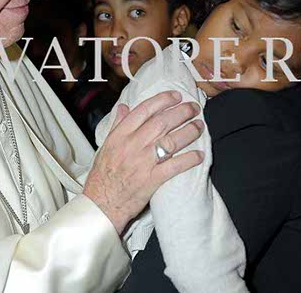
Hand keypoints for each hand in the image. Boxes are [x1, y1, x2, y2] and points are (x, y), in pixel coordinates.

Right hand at [83, 91, 203, 233]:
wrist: (101, 203)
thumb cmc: (102, 175)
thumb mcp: (105, 145)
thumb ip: (117, 124)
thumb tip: (124, 106)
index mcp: (120, 135)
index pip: (144, 110)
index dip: (163, 100)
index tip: (176, 96)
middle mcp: (132, 145)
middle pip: (162, 123)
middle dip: (181, 112)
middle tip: (193, 108)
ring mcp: (143, 163)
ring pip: (171, 141)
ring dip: (189, 132)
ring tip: (199, 126)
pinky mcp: (152, 180)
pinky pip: (174, 166)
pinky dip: (189, 159)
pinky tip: (199, 154)